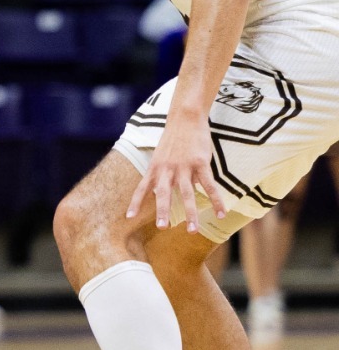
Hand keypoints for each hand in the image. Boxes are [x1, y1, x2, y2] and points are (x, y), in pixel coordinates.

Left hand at [126, 111, 228, 233]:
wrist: (185, 119)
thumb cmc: (172, 140)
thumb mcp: (159, 157)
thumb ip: (159, 175)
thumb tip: (158, 193)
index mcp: (155, 168)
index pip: (141, 188)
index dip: (135, 202)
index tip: (128, 217)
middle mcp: (167, 169)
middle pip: (163, 193)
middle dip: (162, 211)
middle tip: (162, 227)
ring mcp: (184, 167)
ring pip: (188, 194)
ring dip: (191, 213)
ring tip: (193, 230)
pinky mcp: (201, 163)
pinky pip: (209, 186)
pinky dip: (216, 201)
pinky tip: (221, 214)